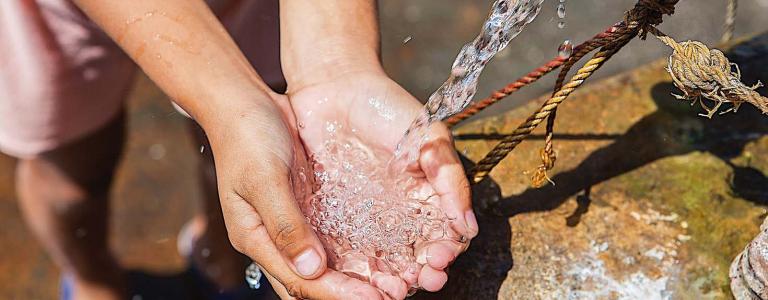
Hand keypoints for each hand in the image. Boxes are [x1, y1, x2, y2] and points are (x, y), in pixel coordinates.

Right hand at [207, 95, 387, 298]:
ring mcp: (292, 224)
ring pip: (324, 265)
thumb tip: (311, 268)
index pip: (298, 280)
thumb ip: (285, 224)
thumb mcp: (264, 179)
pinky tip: (382, 254)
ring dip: (355, 277)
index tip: (375, 299)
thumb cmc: (246, 136)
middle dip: (349, 294)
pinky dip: (354, 251)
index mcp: (255, 237)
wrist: (244, 102)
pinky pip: (332, 238)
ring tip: (394, 283)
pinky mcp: (308, 208)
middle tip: (393, 295)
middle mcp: (273, 238)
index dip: (337, 294)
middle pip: (312, 282)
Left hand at [287, 71, 478, 298]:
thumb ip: (450, 179)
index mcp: (427, 200)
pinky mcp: (334, 221)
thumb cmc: (388, 108)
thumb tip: (468, 226)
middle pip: (415, 259)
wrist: (335, 88)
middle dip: (421, 274)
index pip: (444, 238)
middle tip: (419, 279)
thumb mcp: (429, 137)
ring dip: (390, 281)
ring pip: (383, 263)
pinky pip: (347, 253)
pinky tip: (359, 279)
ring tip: (392, 288)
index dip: (446, 252)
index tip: (441, 256)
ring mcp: (367, 221)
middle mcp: (399, 217)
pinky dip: (355, 271)